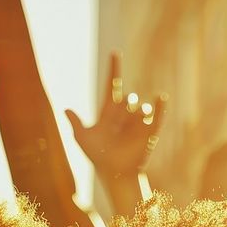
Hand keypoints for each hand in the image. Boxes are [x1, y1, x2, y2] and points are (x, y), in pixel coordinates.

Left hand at [66, 53, 167, 181]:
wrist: (114, 173)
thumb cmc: (98, 157)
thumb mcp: (83, 139)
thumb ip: (76, 123)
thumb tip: (65, 109)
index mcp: (109, 112)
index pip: (112, 85)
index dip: (113, 69)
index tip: (115, 52)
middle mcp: (124, 114)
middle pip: (127, 99)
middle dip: (124, 105)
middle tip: (119, 120)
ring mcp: (138, 122)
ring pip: (139, 108)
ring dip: (136, 114)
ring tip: (132, 126)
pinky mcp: (149, 132)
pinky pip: (157, 117)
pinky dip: (160, 107)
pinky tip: (160, 97)